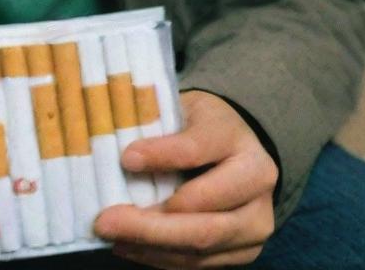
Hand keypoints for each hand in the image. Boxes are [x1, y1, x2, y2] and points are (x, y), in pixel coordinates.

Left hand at [93, 90, 277, 267]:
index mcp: (239, 139)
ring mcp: (255, 222)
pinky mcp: (246, 250)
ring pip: (200, 245)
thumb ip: (160, 129)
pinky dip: (160, 257)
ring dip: (150, 245)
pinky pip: (199, 263)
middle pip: (203, 215)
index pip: (196, 150)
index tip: (125, 159)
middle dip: (150, 225)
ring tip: (112, 236)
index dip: (161, 156)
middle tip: (105, 221)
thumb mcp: (186, 111)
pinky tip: (128, 246)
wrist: (241, 147)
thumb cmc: (202, 125)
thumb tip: (123, 159)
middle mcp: (258, 183)